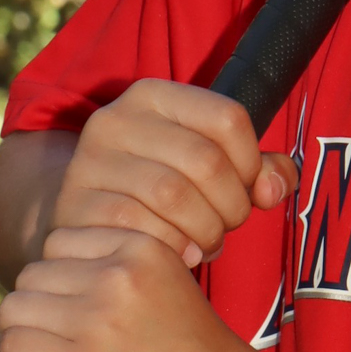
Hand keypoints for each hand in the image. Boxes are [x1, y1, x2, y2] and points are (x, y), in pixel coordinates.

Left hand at [0, 224, 271, 351]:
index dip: (59, 280)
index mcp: (143, 248)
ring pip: (14, 309)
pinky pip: (9, 346)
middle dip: (37, 309)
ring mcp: (94, 319)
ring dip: (17, 336)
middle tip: (53, 344)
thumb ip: (129, 281)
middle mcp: (116, 275)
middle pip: (33, 275)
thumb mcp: (174, 294)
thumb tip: (66, 293)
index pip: (62, 244)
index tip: (69, 312)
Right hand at [51, 80, 297, 267]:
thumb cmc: (161, 192)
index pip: (229, 118)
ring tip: (206, 243)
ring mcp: (91, 160)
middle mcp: (117, 118)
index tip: (248, 190)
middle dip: (232, 206)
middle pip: (206, 161)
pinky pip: (142, 228)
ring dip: (206, 231)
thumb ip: (257, 170)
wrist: (85, 221)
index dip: (252, 163)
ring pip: (174, 196)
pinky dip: (174, 248)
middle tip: (227, 227)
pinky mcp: (77, 204)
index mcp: (155, 96)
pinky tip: (180, 255)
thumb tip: (273, 188)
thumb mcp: (209, 167)